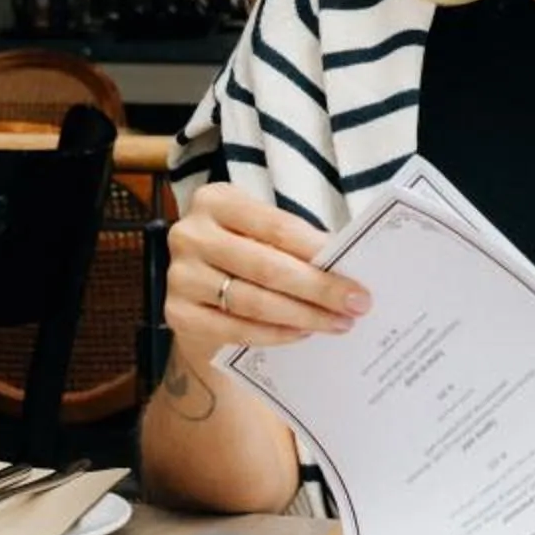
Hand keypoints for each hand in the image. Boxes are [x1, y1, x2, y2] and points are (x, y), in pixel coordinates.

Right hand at [163, 181, 367, 357]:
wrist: (203, 290)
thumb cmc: (248, 252)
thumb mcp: (267, 234)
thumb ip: (298, 243)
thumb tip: (347, 268)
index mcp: (216, 200)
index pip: (277, 227)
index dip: (319, 253)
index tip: (356, 277)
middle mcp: (190, 235)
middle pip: (267, 267)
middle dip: (319, 289)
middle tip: (356, 306)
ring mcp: (180, 276)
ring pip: (253, 302)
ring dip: (303, 316)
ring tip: (337, 323)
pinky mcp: (177, 314)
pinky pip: (234, 329)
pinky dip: (273, 334)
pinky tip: (302, 333)